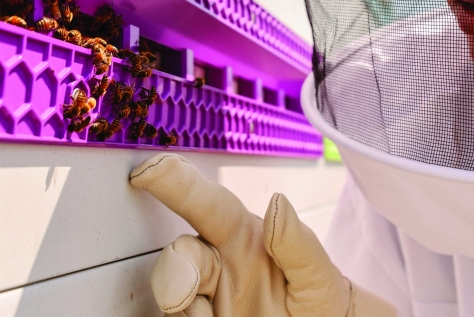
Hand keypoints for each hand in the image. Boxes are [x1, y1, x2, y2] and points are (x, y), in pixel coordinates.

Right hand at [129, 153, 395, 316]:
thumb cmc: (321, 301)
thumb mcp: (321, 275)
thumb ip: (298, 243)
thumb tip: (277, 202)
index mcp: (243, 239)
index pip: (207, 205)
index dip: (178, 182)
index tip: (151, 169)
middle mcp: (218, 268)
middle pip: (180, 256)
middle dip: (175, 269)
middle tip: (184, 291)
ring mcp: (208, 303)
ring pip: (173, 295)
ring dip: (180, 303)